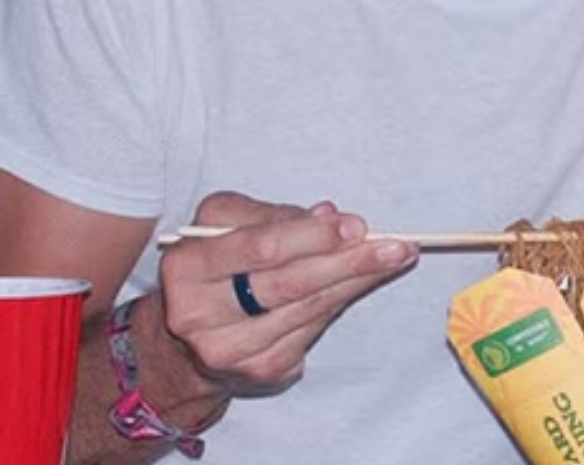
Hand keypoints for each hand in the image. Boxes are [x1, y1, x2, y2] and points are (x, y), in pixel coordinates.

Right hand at [154, 190, 417, 396]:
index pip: (260, 247)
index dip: (314, 236)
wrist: (193, 331)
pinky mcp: (256, 368)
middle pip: (288, 282)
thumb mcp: (234, 224)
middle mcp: (197, 311)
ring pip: (307, 307)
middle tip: (395, 246)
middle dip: (348, 261)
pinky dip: (342, 301)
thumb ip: (277, 216)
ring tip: (394, 257)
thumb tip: (330, 216)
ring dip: (357, 280)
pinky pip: (312, 330)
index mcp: (187, 263)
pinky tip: (363, 282)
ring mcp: (226, 347)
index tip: (357, 225)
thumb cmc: (224, 262)